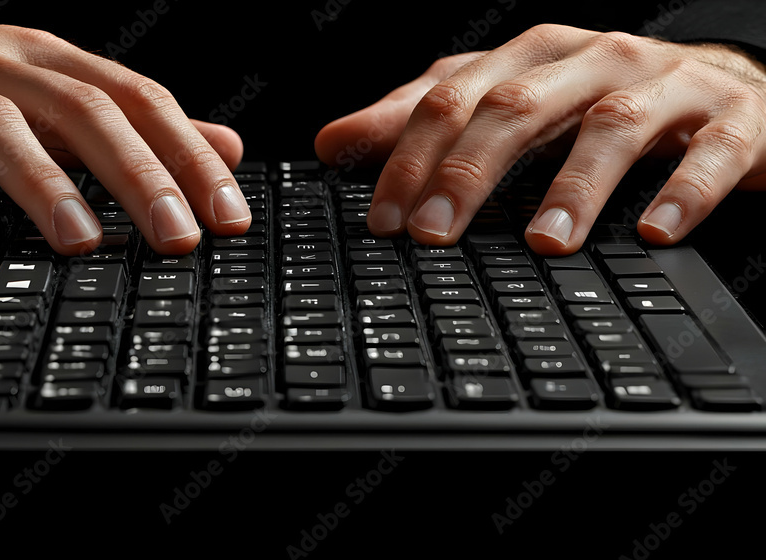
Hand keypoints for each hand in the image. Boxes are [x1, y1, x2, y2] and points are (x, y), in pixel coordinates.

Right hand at [0, 25, 249, 254]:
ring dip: (45, 185)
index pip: (133, 97)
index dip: (187, 153)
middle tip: (178, 235)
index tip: (227, 214)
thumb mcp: (33, 113)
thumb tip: (218, 144)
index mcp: (36, 59)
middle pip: (79, 108)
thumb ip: (122, 132)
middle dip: (137, 174)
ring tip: (84, 243)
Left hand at [315, 24, 765, 253]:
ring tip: (544, 241)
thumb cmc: (601, 101)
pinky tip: (654, 231)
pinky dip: (682, 191)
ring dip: (574, 185)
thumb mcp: (507, 104)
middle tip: (434, 235)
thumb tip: (332, 143)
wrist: (727, 90)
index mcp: (531, 58)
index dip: (410, 157)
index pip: (452, 97)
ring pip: (611, 125)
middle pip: (517, 108)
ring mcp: (665, 87)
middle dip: (468, 173)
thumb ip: (424, 120)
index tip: (383, 221)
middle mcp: (591, 61)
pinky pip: (711, 153)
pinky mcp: (732, 120)